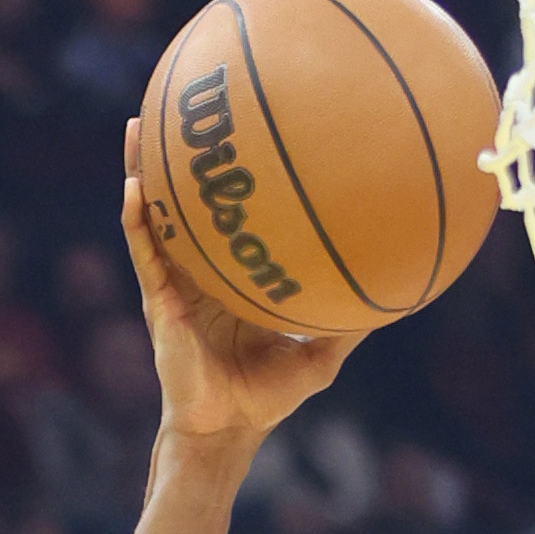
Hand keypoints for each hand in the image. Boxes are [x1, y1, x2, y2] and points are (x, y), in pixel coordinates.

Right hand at [121, 121, 364, 453]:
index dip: (230, 180)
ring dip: (142, 170)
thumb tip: (398, 298)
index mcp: (231, 278)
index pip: (230, 218)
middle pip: (186, 202)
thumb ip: (350, 325)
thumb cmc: (267, 398)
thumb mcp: (320, 356)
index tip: (239, 133)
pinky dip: (138, 219)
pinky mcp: (158, 302)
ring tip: (136, 125)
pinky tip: (136, 184)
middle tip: (183, 104)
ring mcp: (175, 284)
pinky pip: (145, 252)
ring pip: (154, 216)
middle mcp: (200, 273)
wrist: (228, 429)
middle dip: (179, 156)